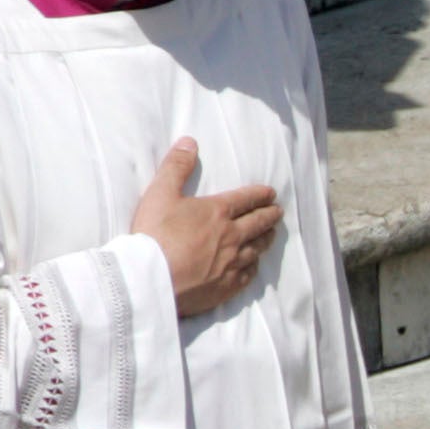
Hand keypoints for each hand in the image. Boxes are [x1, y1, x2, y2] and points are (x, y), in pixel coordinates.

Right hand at [131, 139, 280, 315]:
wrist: (151, 278)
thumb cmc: (154, 233)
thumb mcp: (160, 192)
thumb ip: (176, 166)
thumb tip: (190, 142)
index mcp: (217, 212)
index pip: (246, 199)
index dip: (260, 194)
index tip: (271, 194)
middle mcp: (231, 237)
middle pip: (258, 224)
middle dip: (270, 215)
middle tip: (278, 212)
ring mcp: (232, 263)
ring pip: (257, 249)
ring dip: (266, 240)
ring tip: (271, 235)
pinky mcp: (227, 287)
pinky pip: (248, 275)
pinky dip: (254, 267)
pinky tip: (254, 266)